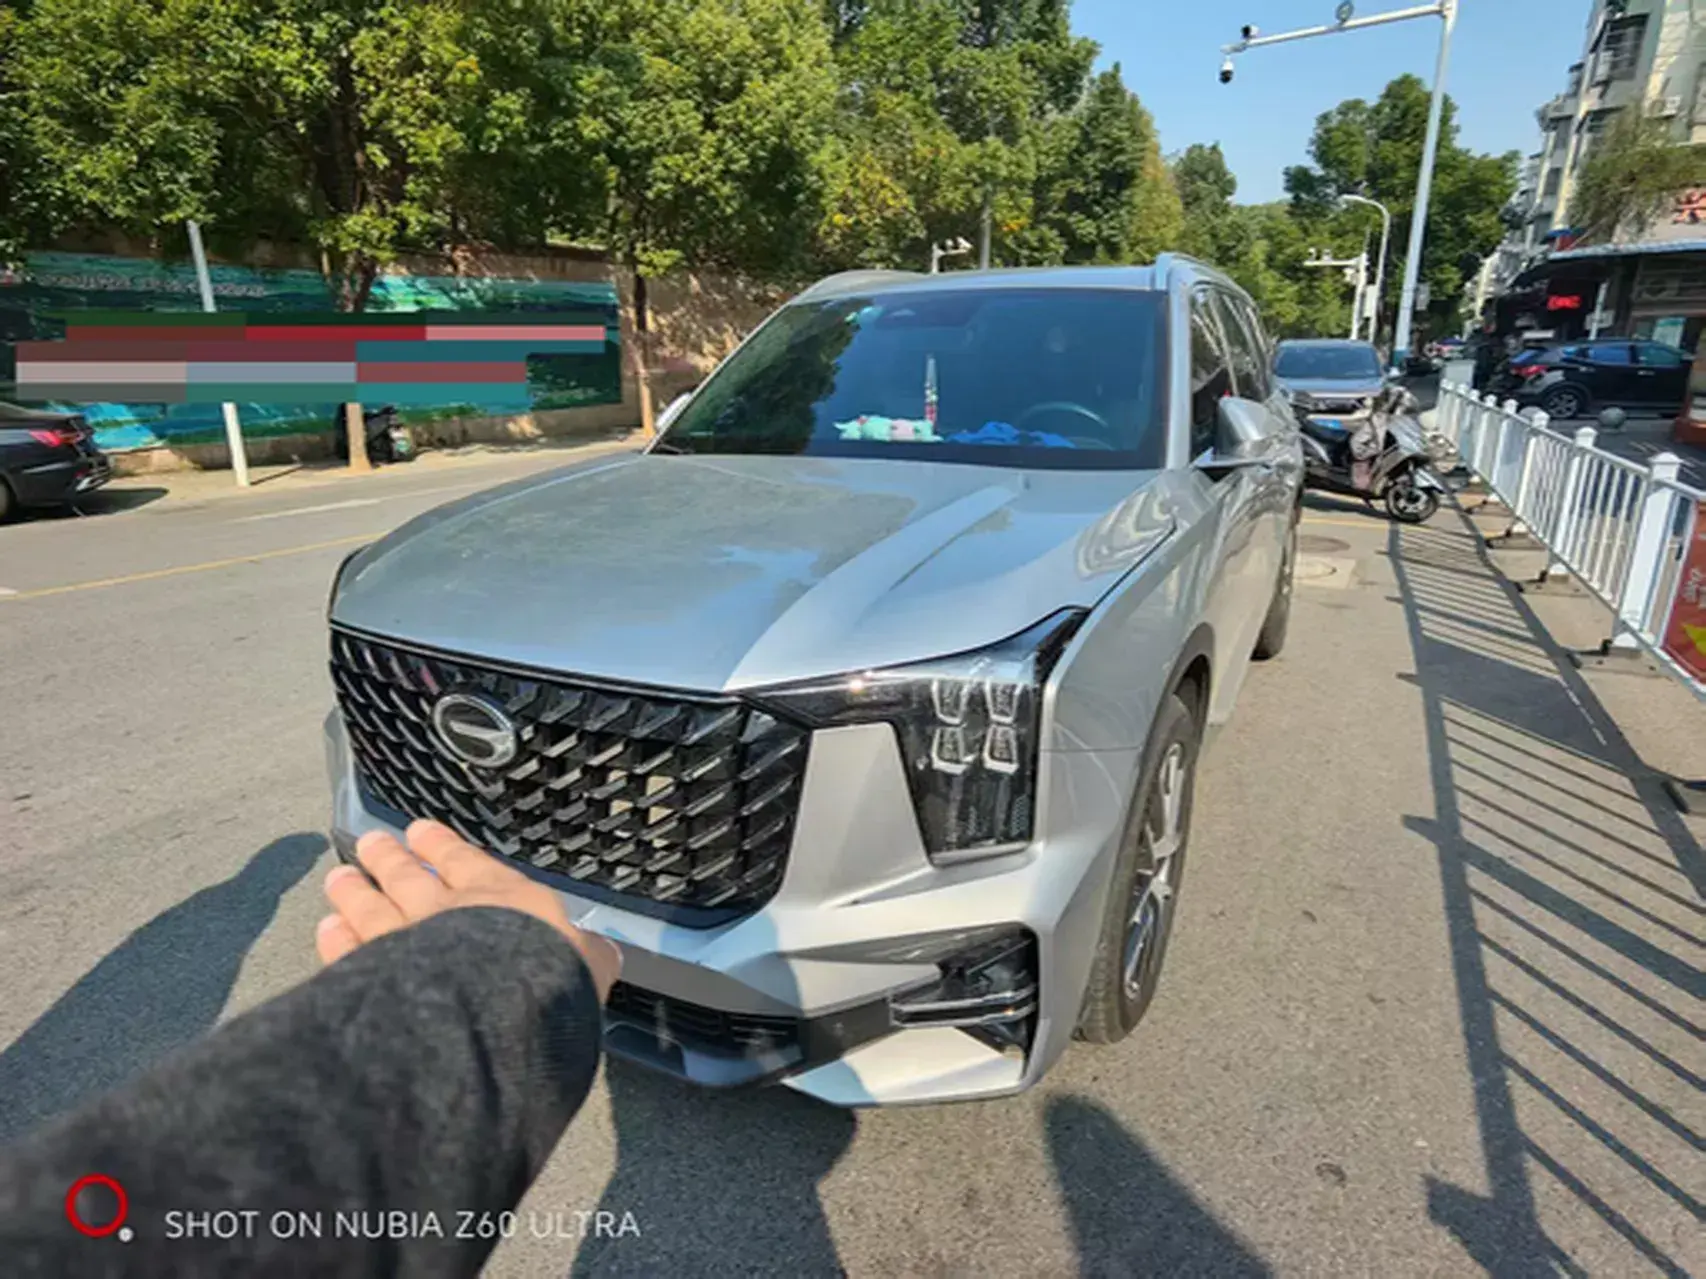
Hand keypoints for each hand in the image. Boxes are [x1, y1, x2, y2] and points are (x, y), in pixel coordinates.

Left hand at [317, 819, 621, 1000]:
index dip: (443, 845)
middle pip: (411, 876)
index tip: (421, 829)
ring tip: (338, 878)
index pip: (468, 863)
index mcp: (502, 900)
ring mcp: (404, 942)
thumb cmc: (547, 985)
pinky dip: (337, 938)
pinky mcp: (373, 978)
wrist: (496, 1013)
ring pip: (372, 907)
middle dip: (390, 858)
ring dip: (355, 891)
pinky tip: (327, 928)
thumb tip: (602, 952)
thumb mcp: (588, 965)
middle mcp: (449, 912)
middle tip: (371, 842)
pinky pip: (349, 951)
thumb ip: (587, 955)